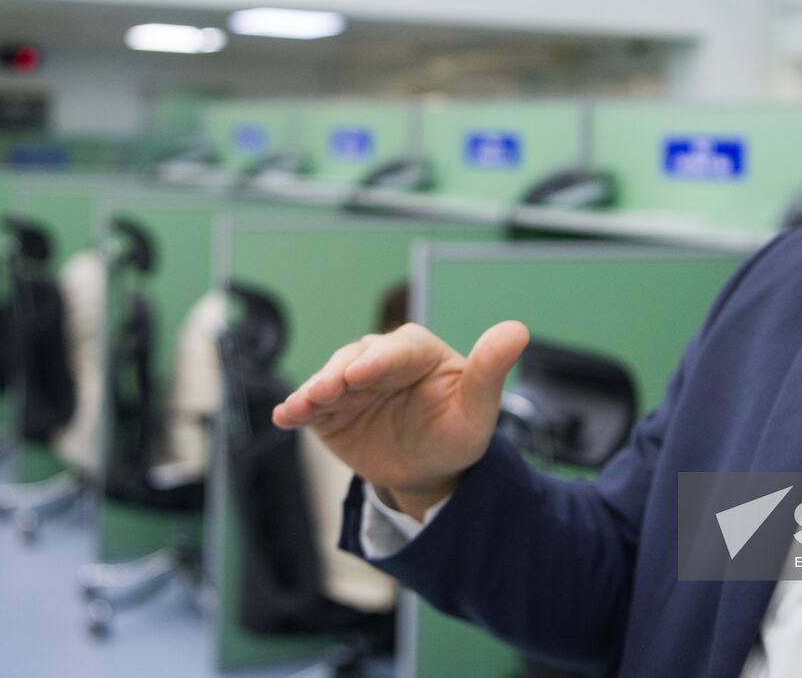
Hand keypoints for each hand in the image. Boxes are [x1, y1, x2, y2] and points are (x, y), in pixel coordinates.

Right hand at [272, 320, 529, 519]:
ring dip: (313, 392)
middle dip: (339, 374)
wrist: (431, 470)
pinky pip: (310, 408)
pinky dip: (296, 410)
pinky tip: (284, 416)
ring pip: (327, 381)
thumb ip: (490, 370)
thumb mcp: (478, 407)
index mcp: (417, 351)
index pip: (397, 350)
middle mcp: (379, 361)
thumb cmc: (458, 432)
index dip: (379, 360)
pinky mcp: (329, 411)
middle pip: (354, 360)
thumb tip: (517, 330)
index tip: (363, 372)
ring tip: (302, 406)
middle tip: (328, 389)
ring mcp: (351, 385)